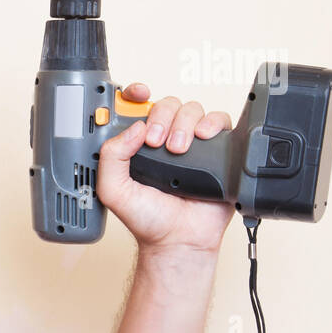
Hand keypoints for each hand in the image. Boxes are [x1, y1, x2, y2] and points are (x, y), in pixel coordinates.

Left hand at [95, 82, 234, 254]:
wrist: (179, 240)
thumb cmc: (147, 218)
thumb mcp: (113, 190)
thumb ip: (112, 158)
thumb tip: (134, 128)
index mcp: (137, 145)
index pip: (136, 109)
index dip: (135, 94)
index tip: (137, 92)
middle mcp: (164, 139)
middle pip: (166, 104)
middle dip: (161, 116)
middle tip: (158, 142)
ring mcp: (191, 144)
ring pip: (191, 109)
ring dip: (184, 123)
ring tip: (179, 149)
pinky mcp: (216, 151)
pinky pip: (219, 121)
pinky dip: (212, 123)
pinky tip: (204, 137)